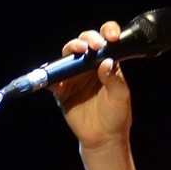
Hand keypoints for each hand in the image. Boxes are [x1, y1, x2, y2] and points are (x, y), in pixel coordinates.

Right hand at [52, 21, 133, 149]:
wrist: (104, 138)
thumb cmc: (116, 115)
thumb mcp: (120, 95)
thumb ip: (113, 78)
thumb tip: (106, 62)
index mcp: (106, 63)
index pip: (105, 41)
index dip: (107, 32)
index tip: (111, 36)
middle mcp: (89, 66)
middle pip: (84, 43)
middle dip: (87, 39)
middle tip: (93, 46)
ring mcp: (74, 77)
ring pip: (67, 56)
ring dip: (71, 50)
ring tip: (78, 51)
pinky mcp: (62, 90)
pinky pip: (52, 80)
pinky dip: (50, 77)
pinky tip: (55, 76)